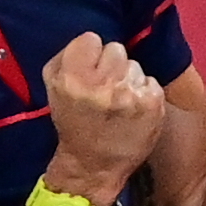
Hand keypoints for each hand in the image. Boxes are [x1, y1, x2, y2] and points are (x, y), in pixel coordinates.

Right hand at [42, 32, 166, 205]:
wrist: (93, 166)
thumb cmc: (73, 123)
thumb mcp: (53, 87)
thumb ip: (68, 56)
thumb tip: (90, 41)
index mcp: (73, 78)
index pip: (91, 39)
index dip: (90, 54)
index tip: (89, 70)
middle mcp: (102, 84)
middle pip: (116, 50)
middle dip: (112, 66)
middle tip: (106, 88)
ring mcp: (130, 94)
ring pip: (135, 66)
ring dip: (128, 80)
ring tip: (119, 102)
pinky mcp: (152, 105)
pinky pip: (151, 82)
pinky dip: (144, 94)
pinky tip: (134, 111)